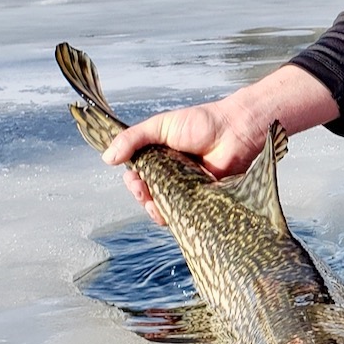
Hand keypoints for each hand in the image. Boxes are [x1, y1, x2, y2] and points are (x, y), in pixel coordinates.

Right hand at [100, 64, 339, 223]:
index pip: (140, 176)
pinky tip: (173, 216)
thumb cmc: (201, 124)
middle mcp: (173, 176)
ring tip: (156, 206)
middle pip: (150, 195)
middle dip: (142, 197)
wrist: (236, 131)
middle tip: (143, 192)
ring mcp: (189, 191)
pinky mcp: (204, 203)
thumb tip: (107, 158)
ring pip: (166, 209)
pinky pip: (187, 217)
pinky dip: (177, 219)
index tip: (134, 181)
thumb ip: (134, 139)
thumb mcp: (161, 126)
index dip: (133, 182)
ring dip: (156, 211)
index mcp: (161, 159)